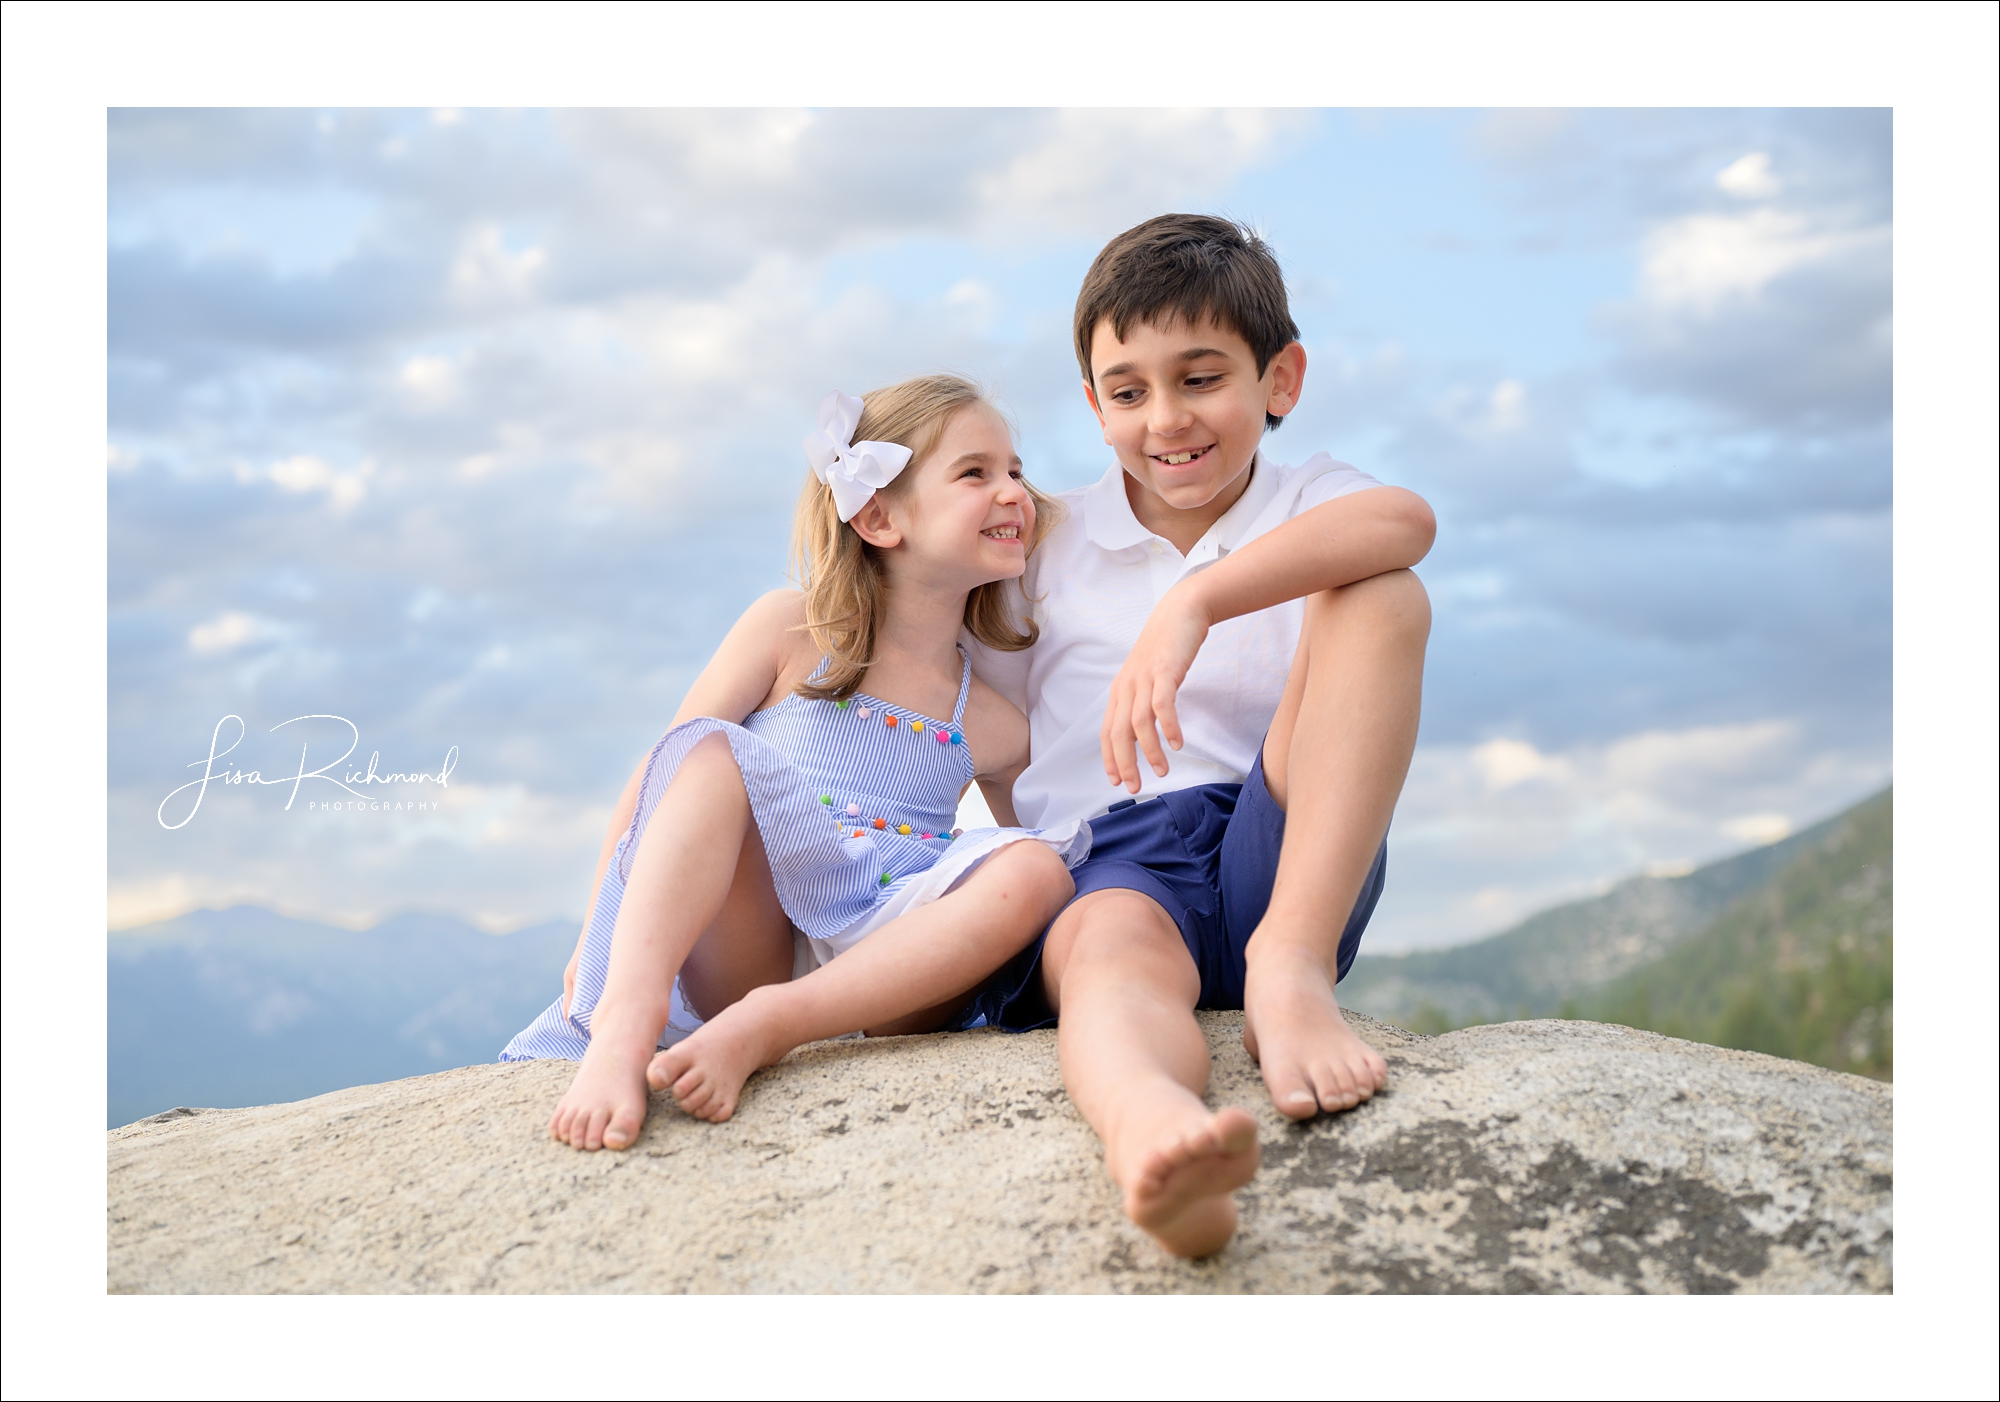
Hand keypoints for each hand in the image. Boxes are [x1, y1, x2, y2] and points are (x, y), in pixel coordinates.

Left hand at [1101, 583, 1210, 791]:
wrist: (1181, 611)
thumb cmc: (1165, 647)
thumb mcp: (1146, 676)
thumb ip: (1141, 701)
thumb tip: (1142, 732)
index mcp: (1120, 691)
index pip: (1107, 731)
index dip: (1110, 758)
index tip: (1117, 781)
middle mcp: (1127, 686)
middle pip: (1118, 733)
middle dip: (1125, 763)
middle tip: (1135, 787)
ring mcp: (1145, 678)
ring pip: (1139, 723)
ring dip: (1150, 751)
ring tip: (1162, 770)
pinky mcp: (1165, 670)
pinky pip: (1162, 705)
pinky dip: (1168, 727)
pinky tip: (1177, 743)